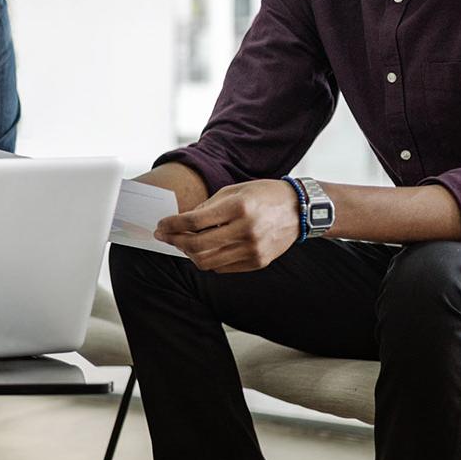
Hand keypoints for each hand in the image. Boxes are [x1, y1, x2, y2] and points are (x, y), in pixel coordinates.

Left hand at [153, 179, 300, 272]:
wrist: (299, 210)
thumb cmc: (263, 195)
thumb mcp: (233, 190)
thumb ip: (206, 207)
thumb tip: (180, 222)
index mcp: (238, 208)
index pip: (193, 222)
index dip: (171, 225)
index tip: (161, 225)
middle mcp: (246, 230)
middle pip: (197, 246)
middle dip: (174, 241)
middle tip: (165, 236)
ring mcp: (253, 250)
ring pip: (207, 262)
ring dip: (189, 253)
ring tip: (183, 243)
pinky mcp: (258, 263)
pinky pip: (222, 268)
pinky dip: (208, 260)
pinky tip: (204, 249)